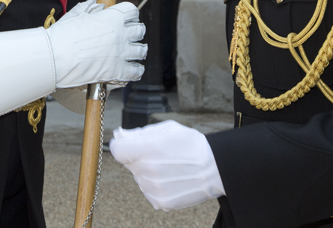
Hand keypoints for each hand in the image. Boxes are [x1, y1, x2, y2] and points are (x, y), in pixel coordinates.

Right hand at [45, 0, 145, 87]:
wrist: (55, 57)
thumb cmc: (62, 35)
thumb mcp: (76, 15)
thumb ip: (89, 8)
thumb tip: (97, 4)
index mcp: (112, 17)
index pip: (132, 11)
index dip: (129, 15)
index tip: (126, 19)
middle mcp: (120, 33)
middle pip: (140, 30)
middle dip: (136, 32)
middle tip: (129, 37)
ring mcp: (121, 53)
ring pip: (141, 50)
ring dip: (138, 51)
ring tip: (133, 54)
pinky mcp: (118, 71)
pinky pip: (136, 71)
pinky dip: (135, 70)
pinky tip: (131, 69)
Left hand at [110, 120, 224, 210]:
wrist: (215, 169)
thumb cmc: (191, 145)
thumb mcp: (168, 129)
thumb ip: (139, 133)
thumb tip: (119, 135)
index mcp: (148, 148)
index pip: (117, 149)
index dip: (122, 145)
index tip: (128, 144)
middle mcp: (148, 170)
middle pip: (129, 164)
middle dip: (139, 158)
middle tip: (159, 154)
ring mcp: (154, 188)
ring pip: (139, 178)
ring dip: (147, 172)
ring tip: (169, 167)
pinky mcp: (160, 202)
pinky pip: (148, 192)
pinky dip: (155, 186)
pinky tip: (171, 179)